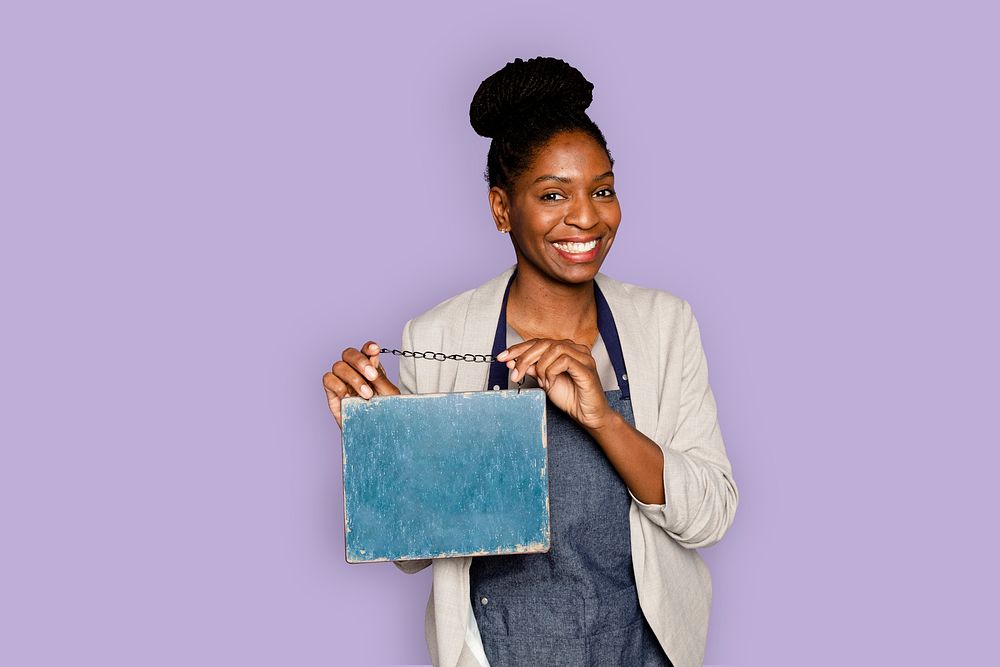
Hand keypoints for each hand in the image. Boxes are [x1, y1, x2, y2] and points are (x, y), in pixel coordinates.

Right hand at [323, 341, 399, 428]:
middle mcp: (354, 371)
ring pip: (338, 365)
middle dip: (360, 362)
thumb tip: (372, 361)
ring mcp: (342, 381)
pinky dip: (338, 386)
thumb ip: (381, 378)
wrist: (375, 434)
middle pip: (349, 353)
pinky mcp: (332, 393)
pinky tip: (349, 398)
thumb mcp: (388, 395)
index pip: (366, 351)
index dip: (368, 347)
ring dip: (353, 378)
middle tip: (372, 377)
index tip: (374, 350)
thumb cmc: (385, 413)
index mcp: (371, 368)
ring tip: (366, 395)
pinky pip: (328, 379)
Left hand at [497, 338, 613, 430]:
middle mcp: (575, 349)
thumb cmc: (571, 398)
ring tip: (541, 382)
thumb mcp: (544, 381)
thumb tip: (513, 361)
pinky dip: (551, 372)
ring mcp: (583, 357)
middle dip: (524, 357)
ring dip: (540, 366)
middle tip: (515, 372)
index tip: (502, 357)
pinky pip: (564, 360)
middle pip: (544, 343)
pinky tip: (550, 383)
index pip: (539, 342)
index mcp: (566, 349)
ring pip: (553, 348)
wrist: (588, 416)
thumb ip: (532, 369)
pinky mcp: (586, 368)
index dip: (518, 348)